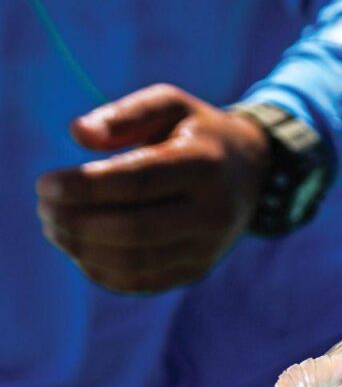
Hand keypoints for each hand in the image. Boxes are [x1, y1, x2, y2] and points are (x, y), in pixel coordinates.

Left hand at [36, 84, 270, 294]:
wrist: (252, 173)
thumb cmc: (196, 133)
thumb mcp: (170, 105)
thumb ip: (125, 114)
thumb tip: (78, 134)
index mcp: (205, 165)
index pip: (137, 182)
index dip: (85, 186)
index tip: (44, 183)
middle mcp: (213, 212)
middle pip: (134, 229)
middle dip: (76, 222)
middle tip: (43, 208)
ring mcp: (208, 247)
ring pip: (135, 262)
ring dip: (82, 248)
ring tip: (55, 227)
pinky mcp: (196, 270)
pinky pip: (142, 281)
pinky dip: (101, 270)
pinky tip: (80, 248)